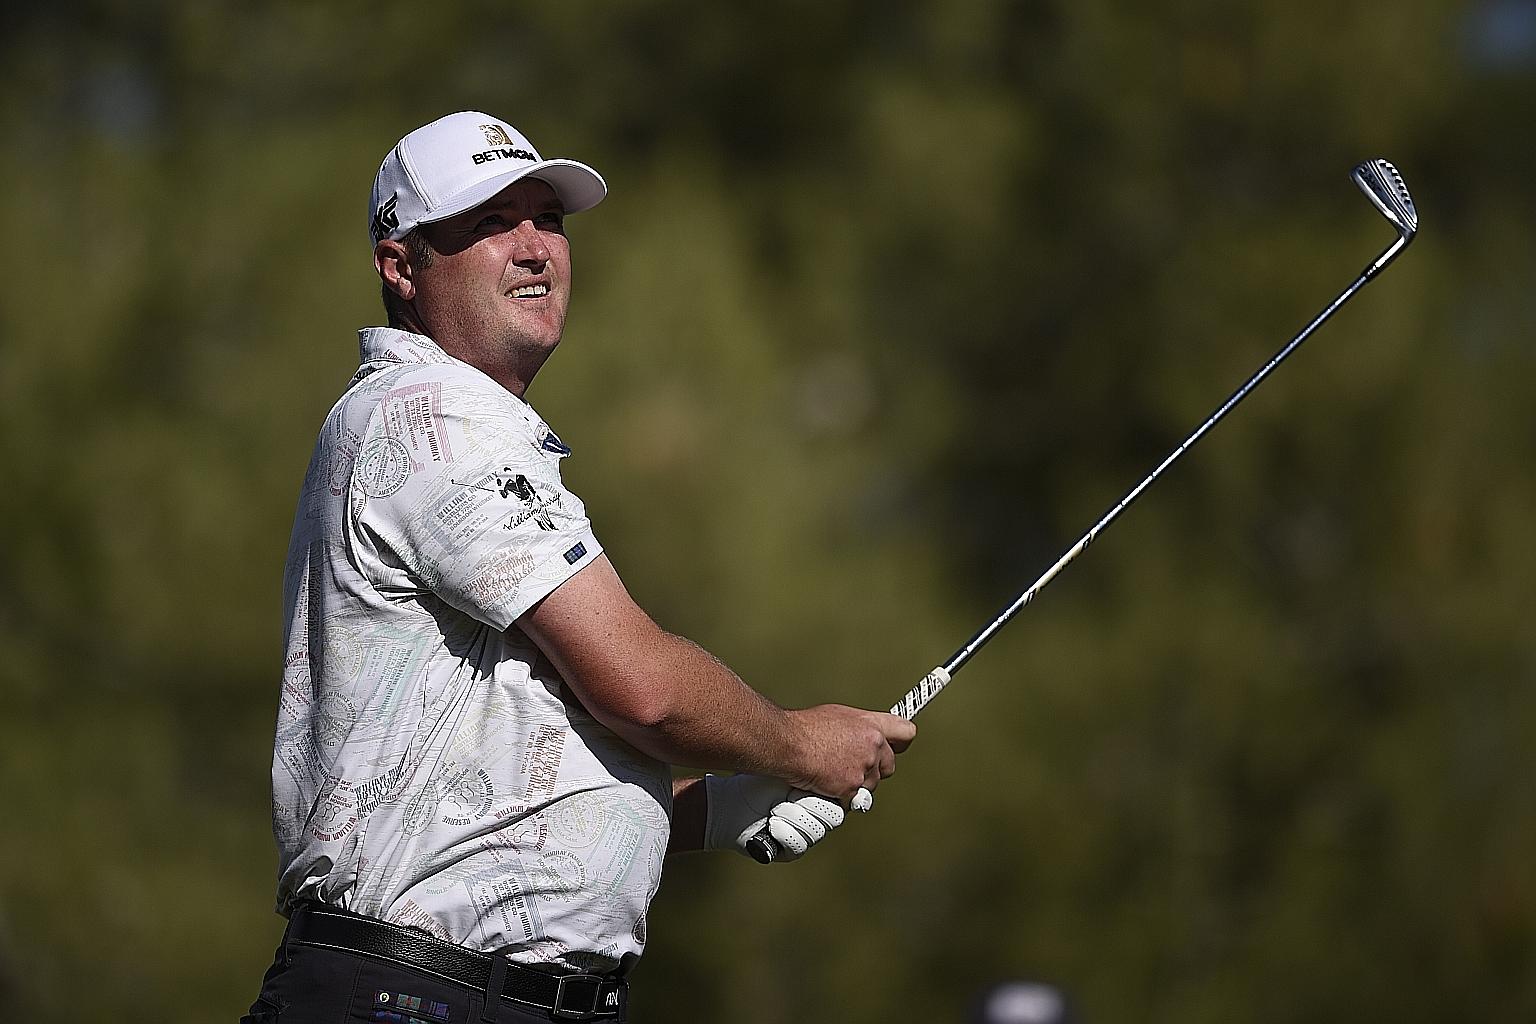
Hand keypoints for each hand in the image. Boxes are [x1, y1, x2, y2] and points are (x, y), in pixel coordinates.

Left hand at [703, 774, 845, 860]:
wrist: (730, 802)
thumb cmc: (759, 781)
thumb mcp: (790, 768)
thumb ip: (815, 770)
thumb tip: (844, 770)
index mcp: (822, 794)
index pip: (846, 798)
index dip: (840, 796)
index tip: (831, 791)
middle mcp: (818, 816)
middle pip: (834, 816)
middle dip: (809, 804)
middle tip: (788, 795)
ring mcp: (807, 835)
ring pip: (816, 830)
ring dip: (791, 815)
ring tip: (774, 808)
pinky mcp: (793, 851)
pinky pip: (799, 844)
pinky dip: (783, 830)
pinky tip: (771, 824)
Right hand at [784, 704, 915, 802]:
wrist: (789, 743)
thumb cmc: (806, 728)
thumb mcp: (839, 715)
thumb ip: (859, 728)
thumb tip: (861, 737)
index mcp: (871, 725)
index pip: (906, 733)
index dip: (901, 743)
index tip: (897, 747)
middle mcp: (873, 746)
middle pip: (889, 765)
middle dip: (874, 770)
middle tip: (853, 767)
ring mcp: (863, 768)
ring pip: (871, 785)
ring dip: (857, 785)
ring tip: (833, 774)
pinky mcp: (852, 788)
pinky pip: (853, 800)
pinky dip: (841, 797)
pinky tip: (827, 785)